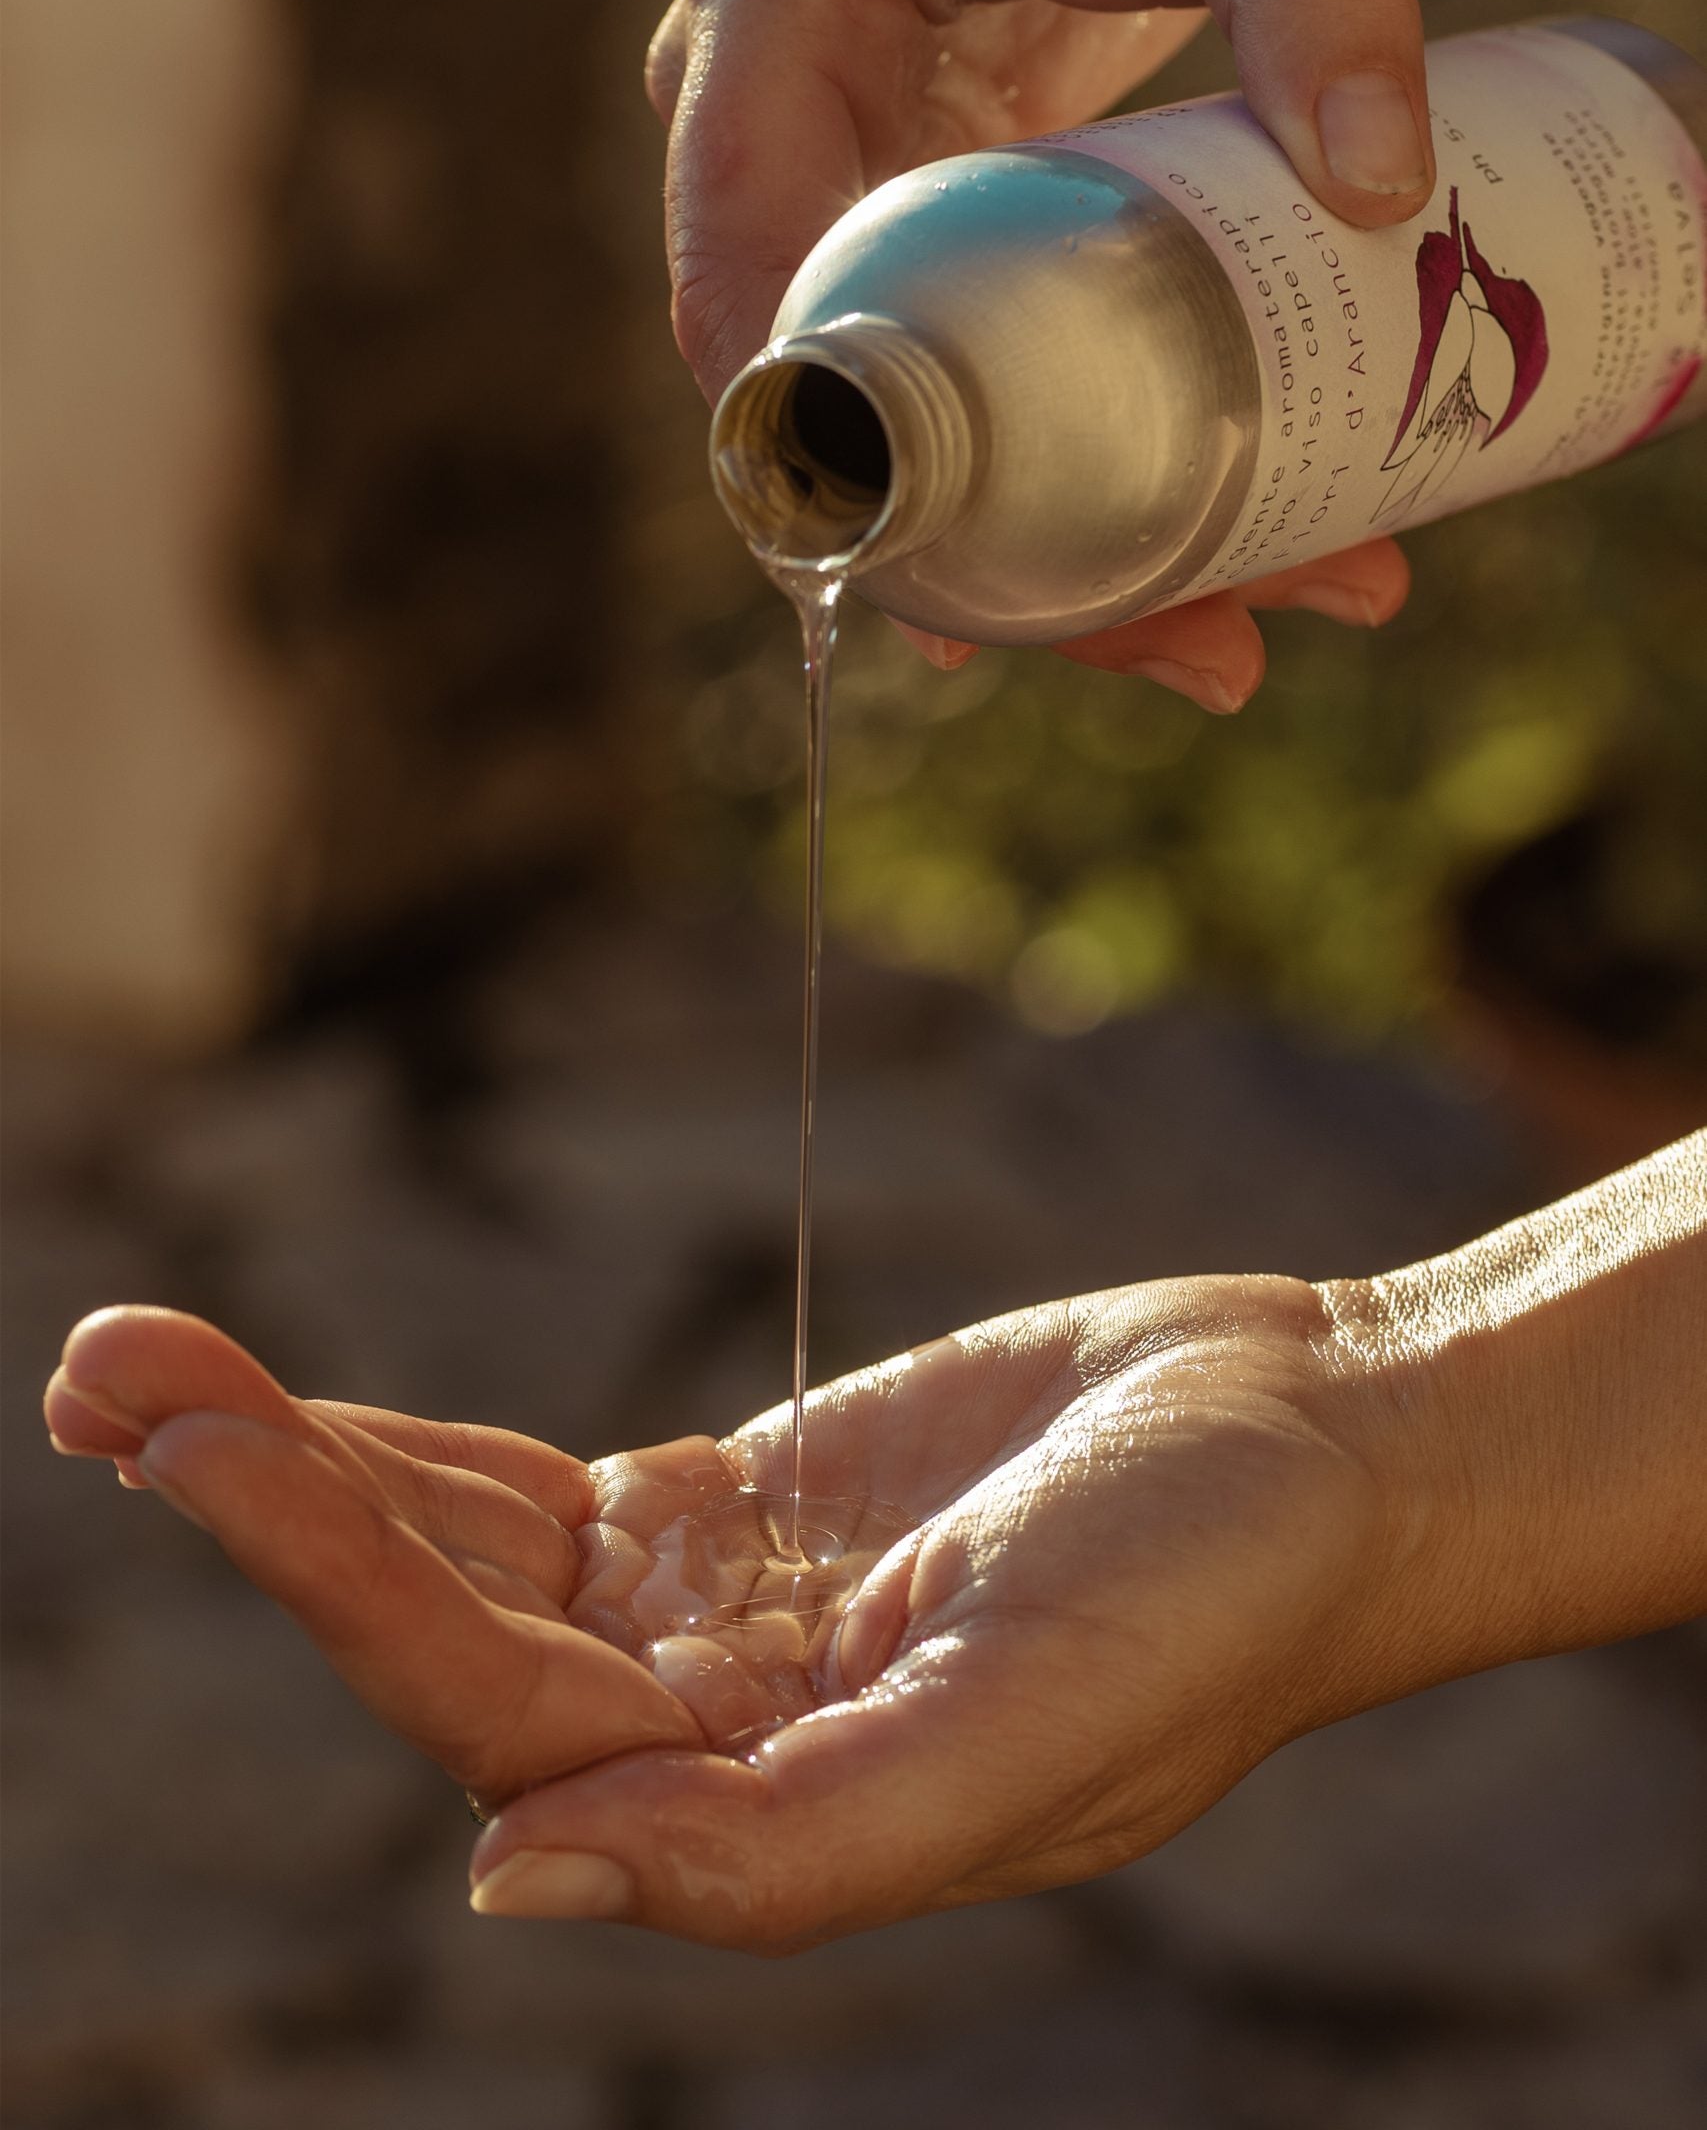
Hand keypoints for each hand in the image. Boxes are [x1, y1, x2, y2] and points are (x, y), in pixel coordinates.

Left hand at [44, 1280, 1391, 1940]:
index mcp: (760, 1816)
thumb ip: (782, 1849)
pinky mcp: (735, 1509)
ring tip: (128, 1362)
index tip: (192, 1447)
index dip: (339, 1579)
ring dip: (301, 1462)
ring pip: (458, 1547)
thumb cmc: (1210, 1599)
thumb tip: (508, 1886)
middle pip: (433, 1623)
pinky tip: (289, 1409)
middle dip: (268, 1499)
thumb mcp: (1022, 1734)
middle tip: (104, 1371)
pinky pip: (531, 1491)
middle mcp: (706, 1732)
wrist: (1316, 1448)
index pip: (493, 1712)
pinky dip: (408, 1448)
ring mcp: (710, 1618)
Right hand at [650, 0, 1424, 700]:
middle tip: (1184, 645)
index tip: (947, 585)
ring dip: (1041, 537)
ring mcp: (836, 156)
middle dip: (991, 545)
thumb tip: (1384, 189)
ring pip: (899, 401)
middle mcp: (767, 99)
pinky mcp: (918, 194)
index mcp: (773, 1)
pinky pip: (954, 364)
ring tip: (1228, 637)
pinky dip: (1053, 465)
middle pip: (834, 378)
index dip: (821, 446)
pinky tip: (1167, 570)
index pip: (741, 266)